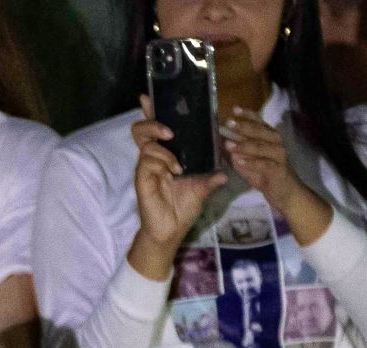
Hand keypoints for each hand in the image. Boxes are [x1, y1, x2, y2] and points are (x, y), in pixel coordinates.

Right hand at [128, 95, 226, 274]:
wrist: (171, 231)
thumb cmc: (182, 209)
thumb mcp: (202, 188)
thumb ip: (210, 176)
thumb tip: (225, 171)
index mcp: (165, 156)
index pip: (156, 130)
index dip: (152, 113)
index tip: (149, 97)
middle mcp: (153, 159)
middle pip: (141, 130)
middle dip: (151, 121)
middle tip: (168, 128)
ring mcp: (145, 168)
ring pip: (144, 142)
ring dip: (160, 142)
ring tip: (174, 150)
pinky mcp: (142, 179)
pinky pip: (147, 160)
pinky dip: (163, 160)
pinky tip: (175, 169)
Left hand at [221, 107, 318, 216]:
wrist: (285, 194)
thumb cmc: (266, 176)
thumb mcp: (249, 162)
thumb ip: (238, 152)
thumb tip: (222, 141)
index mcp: (269, 138)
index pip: (259, 122)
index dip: (248, 115)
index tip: (234, 109)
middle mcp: (276, 143)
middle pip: (260, 131)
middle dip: (243, 127)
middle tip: (228, 123)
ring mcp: (279, 155)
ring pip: (261, 147)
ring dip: (243, 145)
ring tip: (227, 144)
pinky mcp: (278, 170)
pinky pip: (264, 164)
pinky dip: (251, 162)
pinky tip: (238, 162)